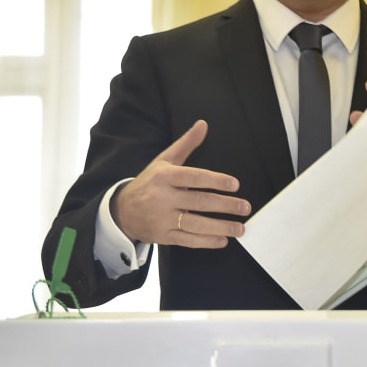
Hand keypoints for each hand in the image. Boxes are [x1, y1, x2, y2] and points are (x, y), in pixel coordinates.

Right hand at [113, 120, 250, 247]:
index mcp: (164, 176)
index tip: (234, 184)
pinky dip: (206, 242)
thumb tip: (203, 124)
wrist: (122, 210)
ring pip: (196, 224)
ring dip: (221, 227)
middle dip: (225, 205)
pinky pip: (188, 240)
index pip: (194, 177)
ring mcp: (162, 219)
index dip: (215, 181)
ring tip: (240, 228)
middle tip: (244, 207)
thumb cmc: (149, 183)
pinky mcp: (163, 237)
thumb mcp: (164, 160)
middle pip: (199, 202)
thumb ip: (186, 144)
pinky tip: (223, 240)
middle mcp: (162, 197)